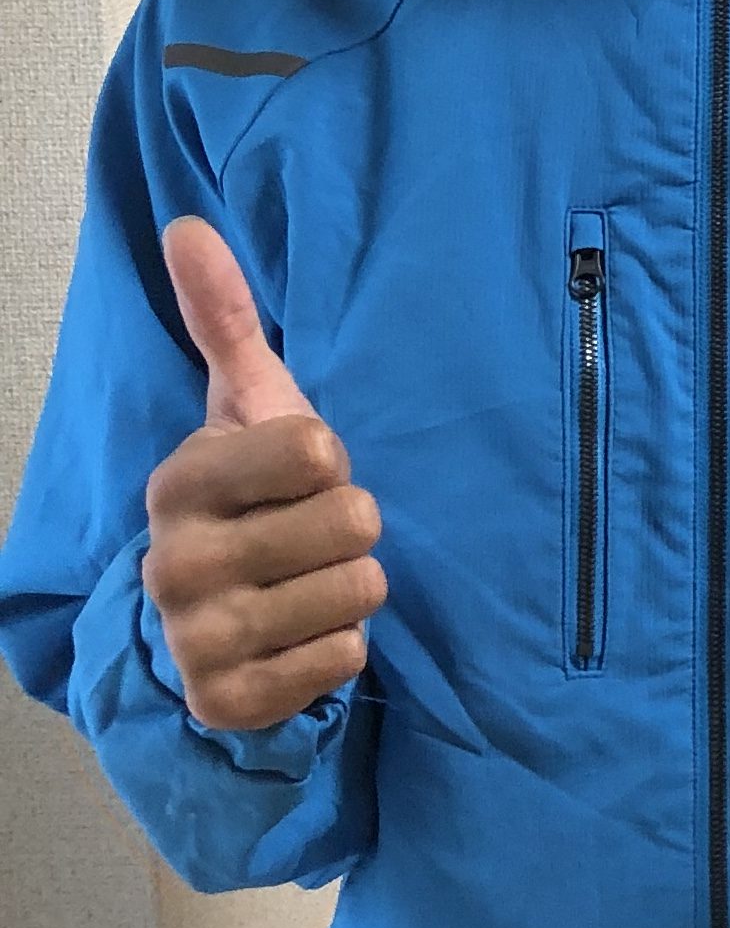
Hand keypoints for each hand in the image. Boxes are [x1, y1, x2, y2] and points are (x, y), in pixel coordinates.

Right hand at [140, 218, 383, 732]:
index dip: (332, 460)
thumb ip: (225, 317)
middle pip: (353, 522)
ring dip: (351, 589)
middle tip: (310, 538)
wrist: (214, 621)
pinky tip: (302, 637)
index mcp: (181, 480)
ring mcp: (196, 636)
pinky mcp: (227, 701)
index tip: (298, 475)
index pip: (319, 446)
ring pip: (357, 593)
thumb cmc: (251, 497)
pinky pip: (344, 661)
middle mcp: (174, 560)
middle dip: (351, 529)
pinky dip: (342, 649)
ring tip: (307, 584)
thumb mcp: (246, 405)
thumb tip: (188, 226)